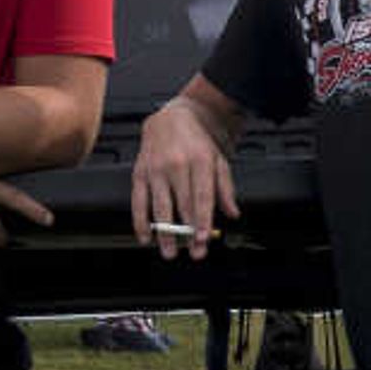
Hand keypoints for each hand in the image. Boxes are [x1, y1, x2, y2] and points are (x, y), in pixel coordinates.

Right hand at [130, 97, 238, 258]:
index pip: (202, 196)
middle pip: (182, 205)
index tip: (203, 238)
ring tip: (169, 251)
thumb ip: (225, 188)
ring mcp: (156, 169)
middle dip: (188, 232)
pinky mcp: (140, 173)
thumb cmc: (197, 142)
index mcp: (200, 161)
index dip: (203, 220)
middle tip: (194, 252)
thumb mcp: (218, 160)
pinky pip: (138, 201)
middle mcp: (177, 165)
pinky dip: (140, 221)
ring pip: (160, 206)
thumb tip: (232, 213)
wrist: (171, 118)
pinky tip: (145, 237)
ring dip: (164, 233)